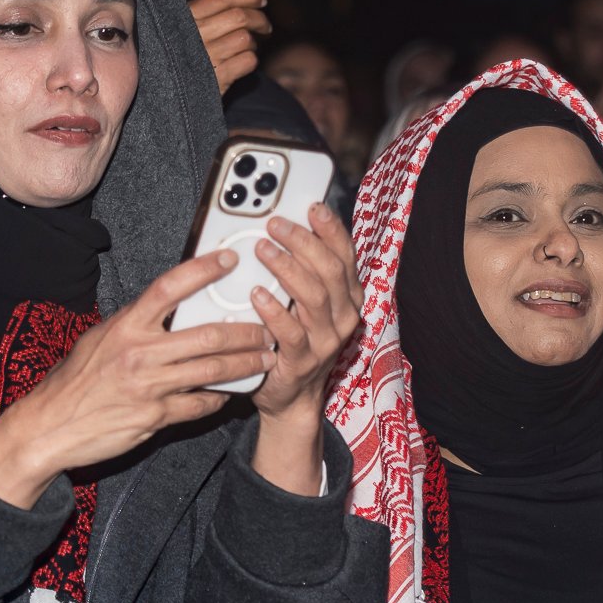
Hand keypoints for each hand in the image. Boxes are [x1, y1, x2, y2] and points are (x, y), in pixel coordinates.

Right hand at [0, 250, 275, 507]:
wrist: (48, 427)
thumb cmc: (76, 381)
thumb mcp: (100, 340)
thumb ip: (136, 323)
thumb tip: (169, 305)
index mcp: (126, 326)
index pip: (170, 287)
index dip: (203, 270)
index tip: (229, 259)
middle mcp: (139, 353)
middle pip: (207, 335)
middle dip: (246, 332)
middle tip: (267, 329)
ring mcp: (148, 386)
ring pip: (212, 371)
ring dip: (245, 365)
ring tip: (265, 359)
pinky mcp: (154, 417)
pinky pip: (199, 405)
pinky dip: (219, 398)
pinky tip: (231, 393)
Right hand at [189, 0, 271, 96]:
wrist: (168, 91)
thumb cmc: (180, 53)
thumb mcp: (185, 24)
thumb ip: (210, 7)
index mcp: (186, 15)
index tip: (260, 0)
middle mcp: (194, 33)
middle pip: (240, 16)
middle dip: (260, 20)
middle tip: (264, 26)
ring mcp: (204, 56)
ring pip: (245, 39)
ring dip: (251, 43)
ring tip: (244, 48)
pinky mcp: (216, 78)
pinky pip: (248, 61)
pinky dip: (249, 61)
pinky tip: (238, 63)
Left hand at [246, 202, 364, 494]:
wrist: (290, 396)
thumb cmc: (292, 338)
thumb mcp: (305, 301)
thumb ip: (301, 270)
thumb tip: (282, 226)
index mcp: (347, 296)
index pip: (345, 254)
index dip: (330, 228)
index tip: (311, 206)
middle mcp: (343, 316)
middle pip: (329, 270)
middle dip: (302, 242)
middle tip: (275, 224)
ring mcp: (325, 340)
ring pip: (313, 296)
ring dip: (287, 268)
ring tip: (262, 250)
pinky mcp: (302, 361)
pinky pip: (290, 332)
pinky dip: (273, 310)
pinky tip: (256, 294)